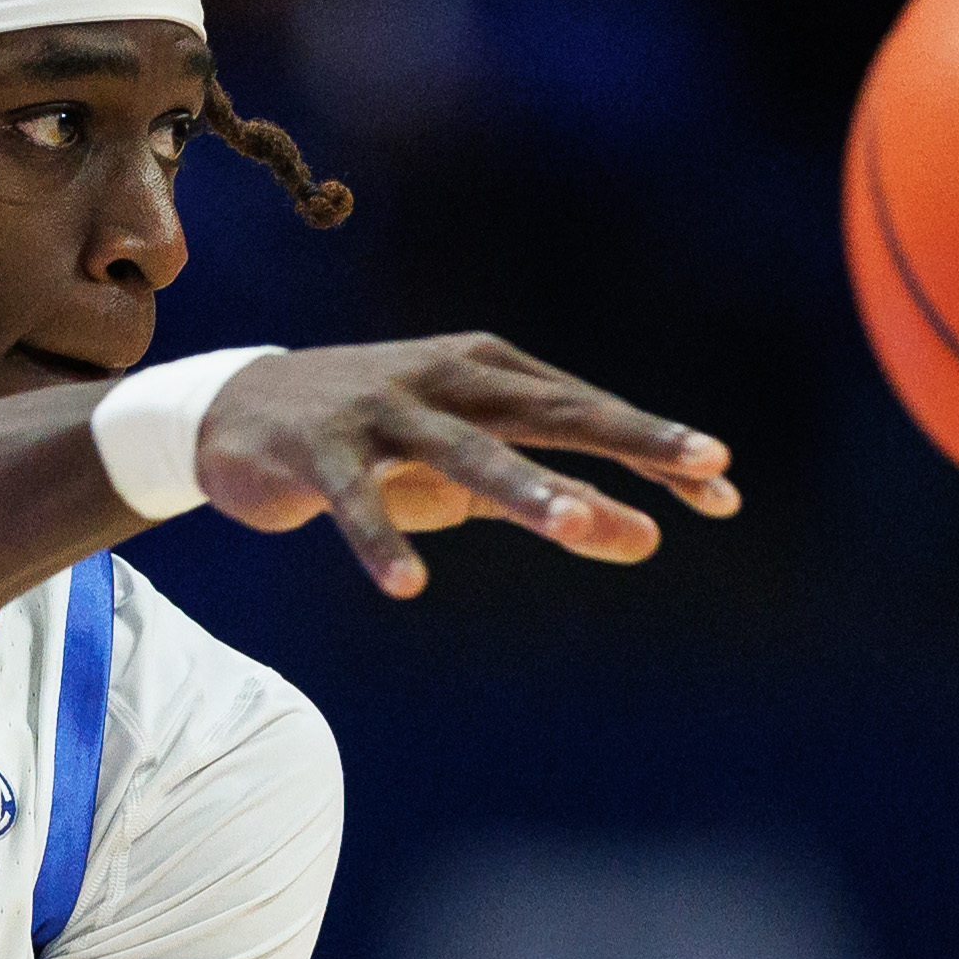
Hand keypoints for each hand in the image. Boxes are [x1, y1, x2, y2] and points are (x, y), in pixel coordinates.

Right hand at [196, 333, 737, 597]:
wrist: (235, 413)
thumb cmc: (379, 442)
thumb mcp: (474, 478)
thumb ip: (558, 502)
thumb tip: (649, 538)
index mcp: (492, 373)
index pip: (586, 412)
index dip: (655, 447)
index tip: (723, 488)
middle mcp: (446, 377)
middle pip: (548, 412)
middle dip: (628, 438)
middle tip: (702, 464)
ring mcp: (381, 409)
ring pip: (463, 450)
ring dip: (523, 488)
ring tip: (578, 526)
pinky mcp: (317, 450)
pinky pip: (357, 499)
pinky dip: (382, 539)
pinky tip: (409, 585)